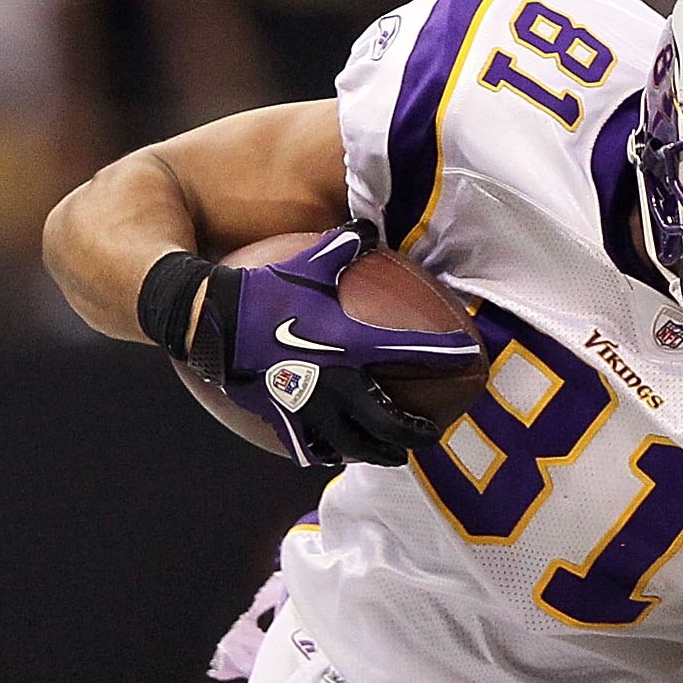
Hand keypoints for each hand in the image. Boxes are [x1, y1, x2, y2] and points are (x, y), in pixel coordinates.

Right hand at [206, 226, 484, 469]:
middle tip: (432, 434)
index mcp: (354, 343)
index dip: (446, 354)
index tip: (470, 358)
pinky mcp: (282, 420)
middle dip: (416, 433)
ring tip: (392, 456)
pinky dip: (327, 452)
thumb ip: (344, 246)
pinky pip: (311, 447)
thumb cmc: (264, 288)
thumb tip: (368, 225)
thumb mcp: (310, 261)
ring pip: (356, 445)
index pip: (414, 351)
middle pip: (390, 423)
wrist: (212, 321)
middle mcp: (340, 383)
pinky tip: (333, 455)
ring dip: (379, 454)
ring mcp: (312, 408)